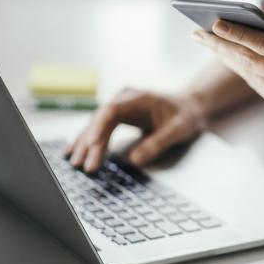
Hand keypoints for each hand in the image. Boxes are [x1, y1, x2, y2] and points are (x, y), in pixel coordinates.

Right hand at [64, 88, 205, 172]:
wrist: (190, 105)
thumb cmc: (186, 115)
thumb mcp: (178, 130)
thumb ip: (157, 143)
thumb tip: (134, 160)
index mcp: (138, 99)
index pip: (111, 111)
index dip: (99, 128)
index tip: (92, 146)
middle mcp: (124, 99)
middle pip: (100, 119)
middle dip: (90, 142)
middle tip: (83, 165)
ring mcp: (119, 105)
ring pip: (96, 124)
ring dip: (85, 143)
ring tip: (75, 163)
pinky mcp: (118, 115)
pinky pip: (99, 127)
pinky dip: (88, 140)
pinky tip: (73, 151)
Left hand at [192, 8, 263, 119]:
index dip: (239, 35)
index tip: (216, 23)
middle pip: (250, 63)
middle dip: (221, 47)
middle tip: (197, 33)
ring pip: (251, 76)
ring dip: (227, 59)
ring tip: (208, 42)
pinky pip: (259, 86)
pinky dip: (243, 70)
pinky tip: (230, 57)